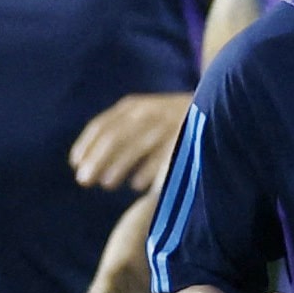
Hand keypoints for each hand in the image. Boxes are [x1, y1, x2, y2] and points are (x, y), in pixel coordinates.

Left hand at [70, 93, 191, 190]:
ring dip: (119, 165)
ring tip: (107, 184)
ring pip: (138, 144)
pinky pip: (163, 154)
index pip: (102, 125)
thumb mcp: (144, 118)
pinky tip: (137, 185)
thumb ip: (118, 134)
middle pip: (116, 136)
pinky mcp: (187, 136)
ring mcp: (169, 122)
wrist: (217, 108)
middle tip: (84, 180)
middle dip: (97, 159)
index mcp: (134, 106)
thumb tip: (80, 163)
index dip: (86, 145)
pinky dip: (148, 170)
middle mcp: (150, 111)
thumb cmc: (170, 124)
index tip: (76, 164)